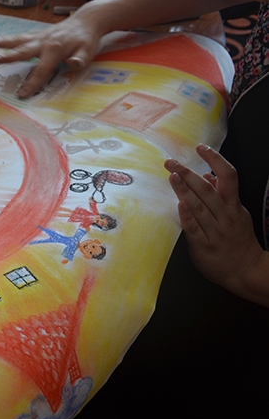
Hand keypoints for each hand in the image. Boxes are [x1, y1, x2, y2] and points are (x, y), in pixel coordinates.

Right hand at [0, 10, 105, 97]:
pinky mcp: (37, 35)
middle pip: (23, 52)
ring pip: (18, 41)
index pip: (41, 71)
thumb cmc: (87, 39)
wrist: (87, 20)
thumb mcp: (88, 51)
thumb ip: (80, 60)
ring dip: (3, 42)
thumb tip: (73, 64)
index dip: (31, 84)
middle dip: (8, 57)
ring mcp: (39, 37)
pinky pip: (21, 37)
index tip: (21, 94)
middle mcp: (44, 42)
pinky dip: (8, 39)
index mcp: (55, 49)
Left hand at [164, 145, 268, 301]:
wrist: (246, 270)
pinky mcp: (204, 246)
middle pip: (208, 190)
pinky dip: (187, 216)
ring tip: (172, 176)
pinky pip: (194, 228)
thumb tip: (210, 175)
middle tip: (171, 162)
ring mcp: (215, 231)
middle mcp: (226, 216)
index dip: (216, 159)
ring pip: (199, 207)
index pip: (228, 176)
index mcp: (234, 206)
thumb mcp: (237, 214)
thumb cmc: (238, 240)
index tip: (201, 148)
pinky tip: (180, 204)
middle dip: (188, 173)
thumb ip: (223, 195)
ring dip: (184, 190)